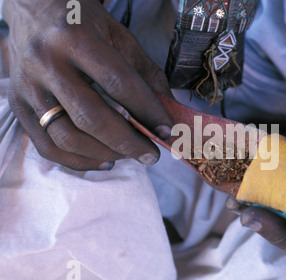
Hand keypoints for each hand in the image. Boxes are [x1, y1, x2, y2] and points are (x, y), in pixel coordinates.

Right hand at [3, 0, 172, 169]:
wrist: (34, 8)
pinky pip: (47, 146)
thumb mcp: (119, 36)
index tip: (167, 130)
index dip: (147, 111)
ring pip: (66, 137)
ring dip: (105, 154)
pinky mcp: (19, 106)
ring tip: (129, 155)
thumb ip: (146, 74)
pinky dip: (79, 161)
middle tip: (152, 155)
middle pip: (90, 117)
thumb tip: (170, 113)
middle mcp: (45, 62)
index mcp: (75, 38)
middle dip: (128, 143)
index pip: (119, 83)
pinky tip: (104, 161)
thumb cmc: (82, 22)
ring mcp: (27, 87)